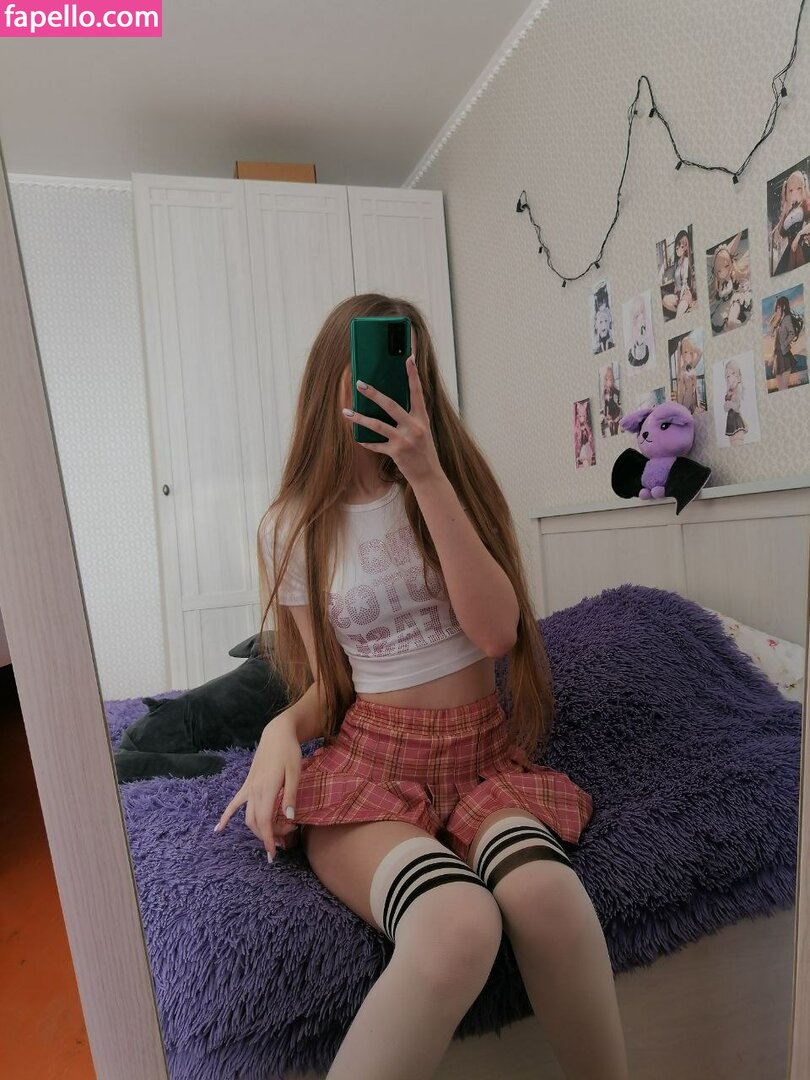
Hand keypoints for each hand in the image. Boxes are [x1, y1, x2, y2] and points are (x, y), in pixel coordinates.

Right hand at [213, 716, 301, 858]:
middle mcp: (254, 791)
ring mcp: (249, 788)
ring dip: (257, 830)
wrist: (276, 734)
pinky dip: (226, 816)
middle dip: (269, 836)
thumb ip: (291, 796)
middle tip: (286, 839)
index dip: (269, 839)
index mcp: (267, 789)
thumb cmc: (289, 752)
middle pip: (257, 822)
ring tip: (272, 838)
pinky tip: (218, 829)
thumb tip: (289, 818)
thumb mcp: (295, 772)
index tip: (274, 854)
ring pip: (247, 817)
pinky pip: (234, 803)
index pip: (265, 821)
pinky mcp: (247, 784)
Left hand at [343, 353, 441, 485]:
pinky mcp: (396, 452)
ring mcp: (405, 440)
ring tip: (346, 412)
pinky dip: (366, 442)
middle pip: (391, 405)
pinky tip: (357, 438)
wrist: (429, 475)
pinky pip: (376, 445)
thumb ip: (410, 417)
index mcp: (422, 418)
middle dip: (374, 394)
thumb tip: (389, 403)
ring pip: (378, 425)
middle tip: (360, 383)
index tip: (409, 359)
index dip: (413, 375)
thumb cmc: (423, 450)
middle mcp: (414, 427)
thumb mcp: (422, 430)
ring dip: (360, 418)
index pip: (417, 392)